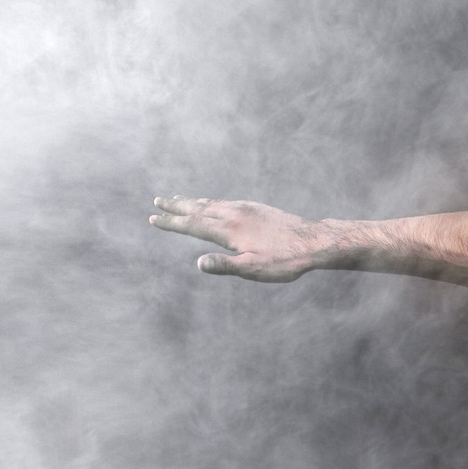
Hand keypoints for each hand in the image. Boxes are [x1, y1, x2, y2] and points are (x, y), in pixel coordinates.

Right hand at [148, 196, 327, 281]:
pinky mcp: (258, 207)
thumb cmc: (286, 261)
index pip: (192, 225)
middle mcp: (234, 214)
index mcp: (229, 230)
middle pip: (198, 208)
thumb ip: (226, 266)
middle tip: (157, 200)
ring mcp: (246, 208)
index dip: (171, 223)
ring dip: (192, 201)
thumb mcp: (255, 269)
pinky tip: (213, 204)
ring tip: (178, 199)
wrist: (315, 241)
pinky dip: (211, 201)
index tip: (153, 218)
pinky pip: (226, 202)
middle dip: (176, 206)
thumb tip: (198, 264)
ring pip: (212, 203)